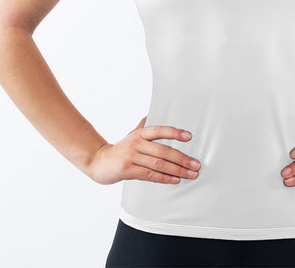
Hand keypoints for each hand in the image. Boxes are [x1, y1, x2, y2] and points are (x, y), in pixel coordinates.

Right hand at [86, 116, 200, 185]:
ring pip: (159, 163)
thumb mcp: (131, 135)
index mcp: (140, 133)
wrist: (98, 162)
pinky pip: (150, 174)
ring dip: (177, 170)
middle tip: (196, 164)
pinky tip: (175, 180)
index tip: (189, 137)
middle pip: (163, 150)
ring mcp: (132, 156)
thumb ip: (142, 127)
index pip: (160, 130)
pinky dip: (164, 178)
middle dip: (182, 158)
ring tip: (190, 174)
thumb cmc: (119, 149)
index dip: (175, 133)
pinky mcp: (128, 169)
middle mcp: (136, 142)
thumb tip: (151, 115)